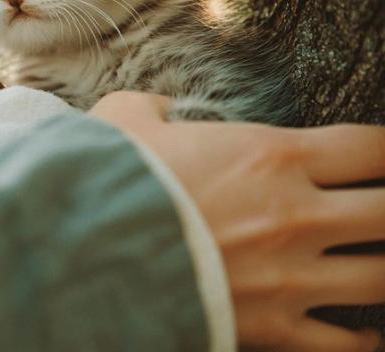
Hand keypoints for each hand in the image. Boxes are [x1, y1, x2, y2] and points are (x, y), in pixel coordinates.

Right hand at [90, 91, 384, 351]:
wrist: (79, 255)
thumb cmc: (104, 183)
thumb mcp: (121, 120)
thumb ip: (151, 107)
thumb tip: (161, 108)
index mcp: (271, 156)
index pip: (372, 147)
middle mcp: (297, 216)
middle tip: (384, 206)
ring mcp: (291, 277)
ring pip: (384, 278)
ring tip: (379, 262)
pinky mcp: (274, 330)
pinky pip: (347, 345)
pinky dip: (364, 339)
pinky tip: (367, 332)